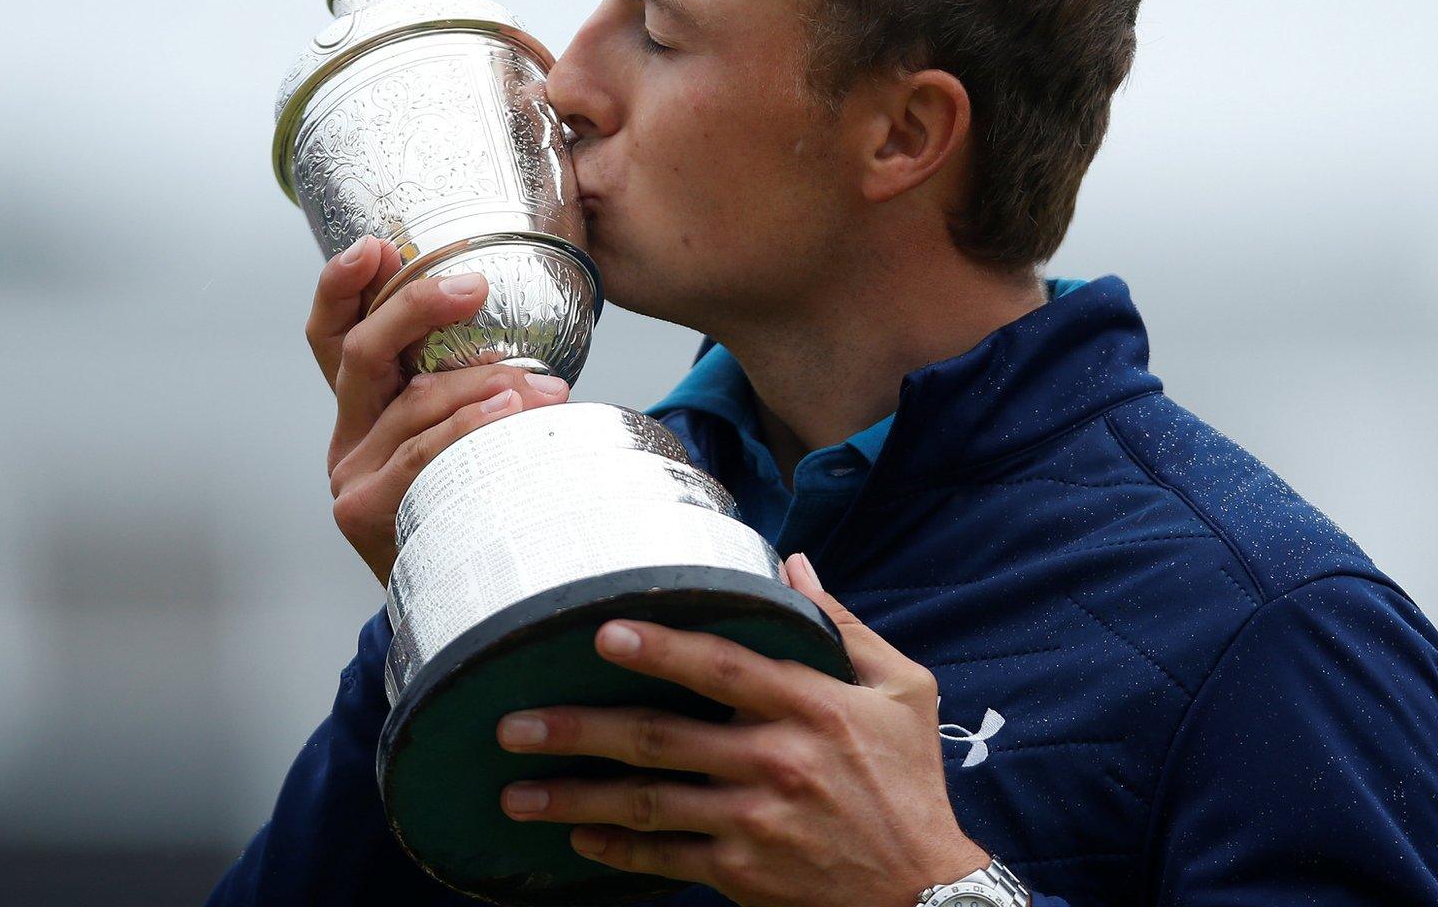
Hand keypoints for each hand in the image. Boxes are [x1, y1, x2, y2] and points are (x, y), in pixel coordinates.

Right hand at [305, 237, 571, 582]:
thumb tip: (537, 347)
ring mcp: (349, 474)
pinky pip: (421, 454)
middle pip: (360, 351)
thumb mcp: (466, 443)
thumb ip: (473, 395)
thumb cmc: (472, 509)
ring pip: (408, 403)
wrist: (458, 608)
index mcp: (360, 407)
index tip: (373, 245)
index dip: (341, 285)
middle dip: (415, 306)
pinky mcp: (364, 510)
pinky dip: (468, 427)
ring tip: (540, 383)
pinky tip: (510, 411)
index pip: (331, 334)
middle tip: (472, 284)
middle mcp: (345, 435)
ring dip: (478, 382)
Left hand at [494, 553, 994, 906]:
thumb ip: (843, 626)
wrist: (925, 894)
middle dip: (579, 730)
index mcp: (812, 706)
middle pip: (661, 738)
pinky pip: (666, 858)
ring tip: (514, 790)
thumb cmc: (910, 782)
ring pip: (648, 804)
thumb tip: (795, 564)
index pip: (723, 667)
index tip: (602, 632)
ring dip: (574, 797)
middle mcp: (776, 761)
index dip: (661, 648)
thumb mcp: (902, 692)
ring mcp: (754, 822)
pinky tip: (575, 834)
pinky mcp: (743, 874)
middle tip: (512, 723)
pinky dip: (617, 848)